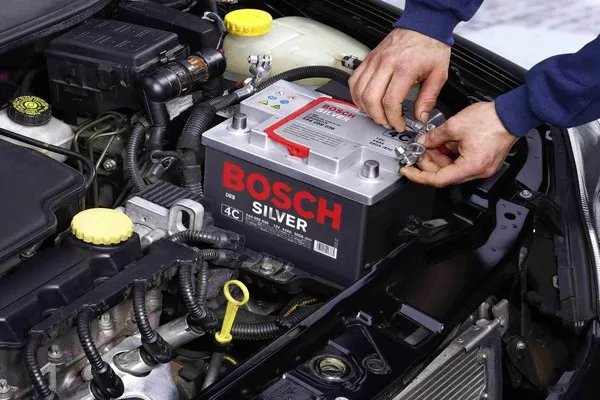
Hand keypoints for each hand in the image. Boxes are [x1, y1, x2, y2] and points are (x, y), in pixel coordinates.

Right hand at [349, 28, 450, 130]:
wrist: (423, 25)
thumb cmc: (430, 46)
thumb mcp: (439, 74)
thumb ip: (428, 98)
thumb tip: (421, 116)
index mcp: (404, 68)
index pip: (390, 101)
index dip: (393, 118)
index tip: (399, 124)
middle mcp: (386, 64)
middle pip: (371, 99)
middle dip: (378, 117)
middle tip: (387, 122)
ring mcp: (374, 61)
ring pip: (359, 91)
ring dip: (366, 108)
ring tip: (377, 114)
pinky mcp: (369, 59)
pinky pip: (354, 80)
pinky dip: (356, 95)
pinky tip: (364, 101)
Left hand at [400, 102, 518, 186]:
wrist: (512, 113)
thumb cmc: (492, 119)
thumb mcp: (455, 125)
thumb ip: (434, 136)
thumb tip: (423, 142)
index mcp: (470, 167)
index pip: (438, 179)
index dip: (419, 175)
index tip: (408, 170)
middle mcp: (477, 171)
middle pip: (444, 175)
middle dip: (428, 163)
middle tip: (418, 151)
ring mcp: (481, 167)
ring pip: (451, 169)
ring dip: (438, 157)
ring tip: (430, 143)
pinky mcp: (483, 161)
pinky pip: (461, 162)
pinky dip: (449, 154)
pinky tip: (443, 143)